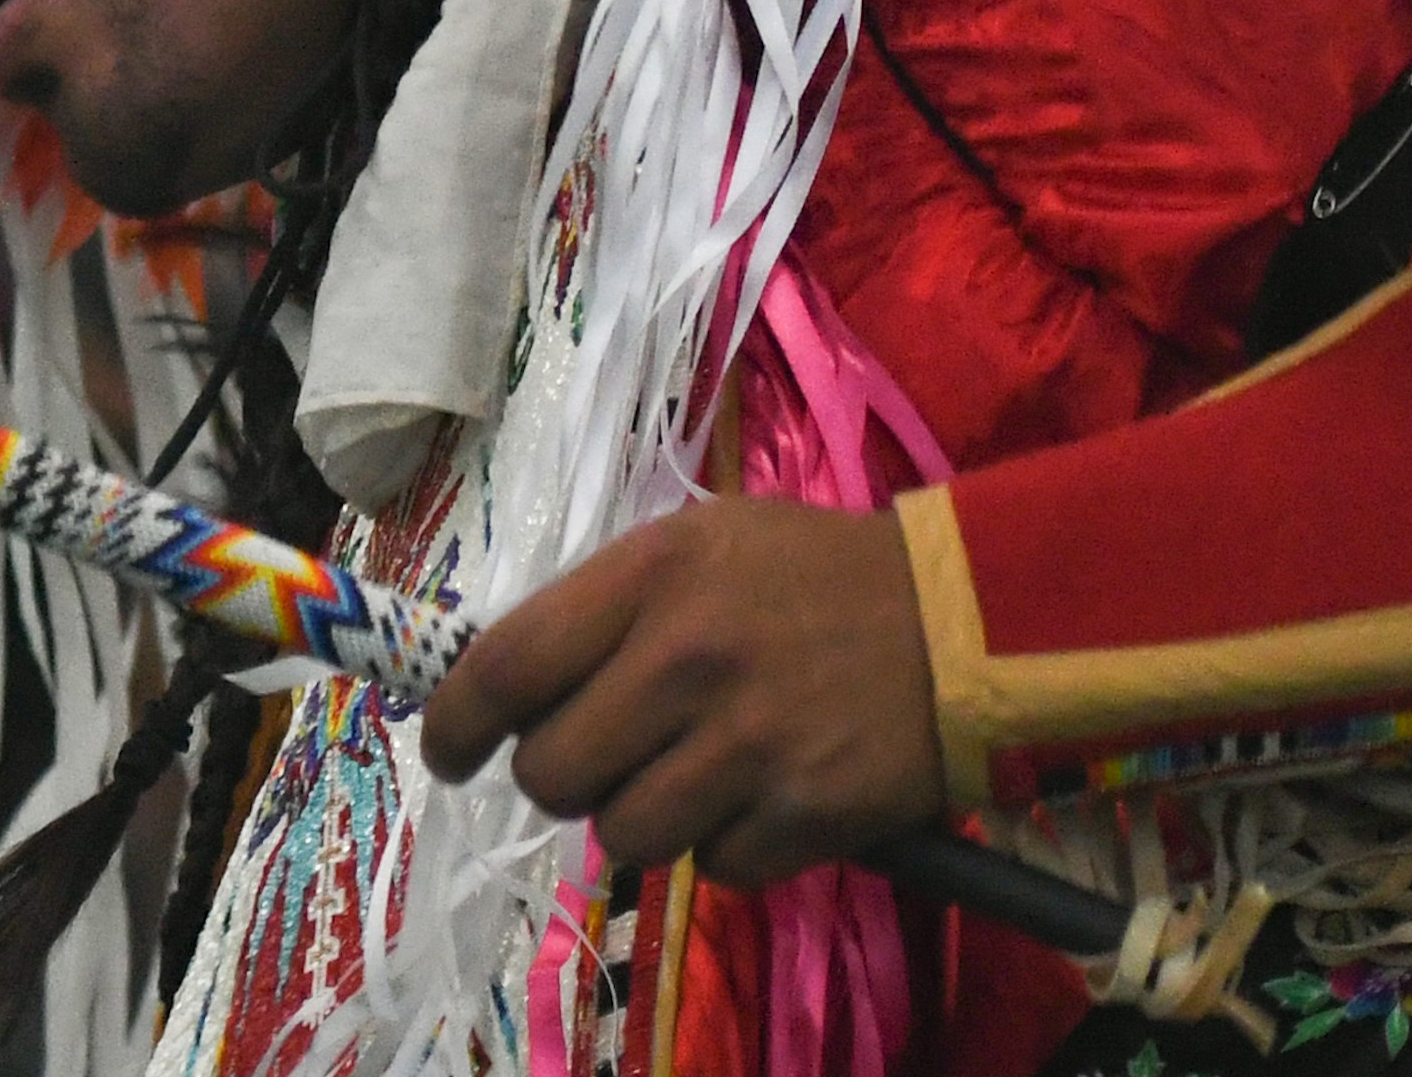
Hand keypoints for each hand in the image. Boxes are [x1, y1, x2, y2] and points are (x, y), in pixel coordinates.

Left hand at [417, 497, 943, 884]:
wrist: (963, 619)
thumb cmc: (814, 574)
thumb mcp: (700, 543)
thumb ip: (606, 605)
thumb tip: (507, 682)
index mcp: (650, 576)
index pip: (506, 666)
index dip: (455, 723)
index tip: (447, 754)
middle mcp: (686, 660)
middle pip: (552, 769)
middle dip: (561, 775)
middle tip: (601, 758)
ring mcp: (747, 745)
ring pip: (621, 835)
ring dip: (641, 817)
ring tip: (688, 776)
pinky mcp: (803, 815)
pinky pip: (711, 868)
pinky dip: (723, 847)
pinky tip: (758, 798)